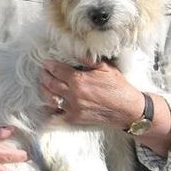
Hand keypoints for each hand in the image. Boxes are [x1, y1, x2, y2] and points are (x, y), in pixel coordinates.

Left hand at [41, 60, 170, 156]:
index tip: (46, 63)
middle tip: (43, 71)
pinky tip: (49, 103)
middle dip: (44, 76)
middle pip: (50, 84)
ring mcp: (73, 108)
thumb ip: (89, 59)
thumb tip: (77, 50)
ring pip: (50, 98)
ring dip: (45, 90)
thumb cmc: (118, 87)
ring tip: (44, 84)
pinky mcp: (75, 119)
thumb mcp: (106, 68)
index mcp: (79, 80)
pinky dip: (51, 109)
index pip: (57, 70)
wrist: (127, 110)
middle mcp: (73, 94)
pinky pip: (57, 114)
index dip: (49, 65)